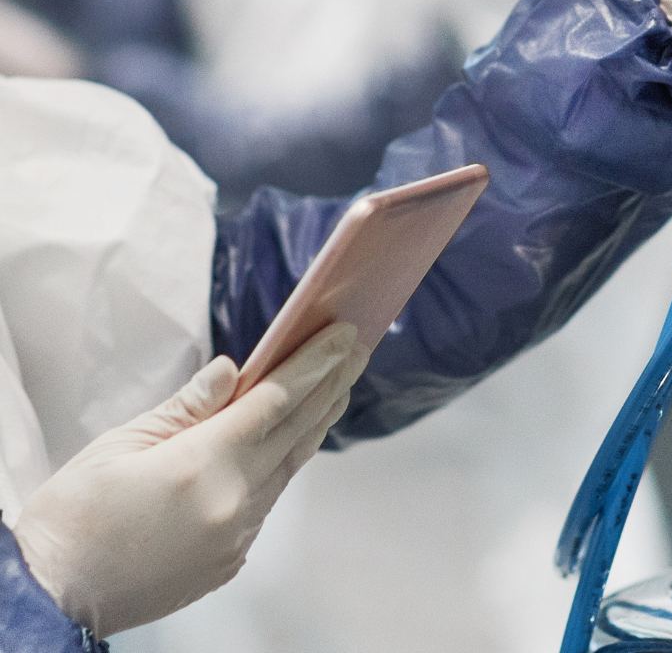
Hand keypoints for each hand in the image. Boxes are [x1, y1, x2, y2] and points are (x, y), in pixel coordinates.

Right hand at [13, 323, 368, 636]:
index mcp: (201, 464)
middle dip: (330, 384)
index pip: (276, 400)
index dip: (314, 363)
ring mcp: (236, 534)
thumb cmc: (71, 519)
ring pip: (288, 467)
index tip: (343, 335)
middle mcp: (231, 501)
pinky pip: (266, 502)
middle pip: (296, 430)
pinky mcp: (230, 558)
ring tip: (336, 388)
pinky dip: (281, 466)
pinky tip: (289, 445)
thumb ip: (186, 407)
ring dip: (314, 424)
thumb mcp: (119, 445)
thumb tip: (233, 371)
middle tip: (356, 348)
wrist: (53, 597)